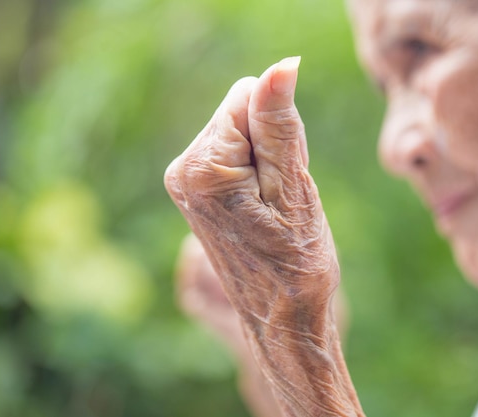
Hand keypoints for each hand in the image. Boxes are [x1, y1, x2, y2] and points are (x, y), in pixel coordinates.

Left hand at [165, 57, 337, 331]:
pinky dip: (255, 171)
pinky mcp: (193, 192)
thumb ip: (279, 122)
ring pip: (238, 133)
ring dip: (266, 159)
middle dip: (271, 142)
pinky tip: (262, 208)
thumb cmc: (296, 261)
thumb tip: (280, 66)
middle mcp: (182, 171)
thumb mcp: (293, 186)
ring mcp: (183, 184)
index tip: (286, 174)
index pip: (246, 96)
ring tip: (274, 206)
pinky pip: (232, 154)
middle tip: (282, 196)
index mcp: (202, 168)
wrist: (280, 318)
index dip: (280, 127)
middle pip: (238, 112)